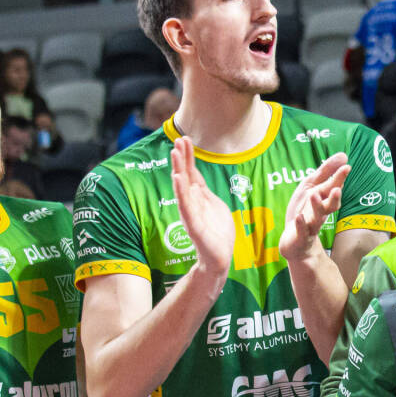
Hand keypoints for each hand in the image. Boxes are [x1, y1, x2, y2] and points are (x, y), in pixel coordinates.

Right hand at [170, 137, 236, 277]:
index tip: (184, 139)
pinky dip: (180, 192)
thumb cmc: (218, 233)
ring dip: (178, 170)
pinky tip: (177, 178)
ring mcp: (191, 213)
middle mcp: (192, 202)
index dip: (188, 156)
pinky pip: (185, 206)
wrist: (220, 258)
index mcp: (199, 197)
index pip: (192, 173)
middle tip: (178, 139)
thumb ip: (206, 193)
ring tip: (175, 153)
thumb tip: (197, 180)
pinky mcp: (193, 225)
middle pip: (185, 176)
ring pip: (182, 188)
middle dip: (182, 158)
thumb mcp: (215, 206)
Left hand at [278, 153, 349, 264]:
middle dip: (334, 197)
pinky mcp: (299, 237)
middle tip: (337, 188)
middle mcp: (319, 213)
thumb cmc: (305, 211)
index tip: (346, 167)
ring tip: (315, 195)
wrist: (296, 243)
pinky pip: (301, 231)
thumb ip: (326, 172)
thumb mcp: (312, 187)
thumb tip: (344, 155)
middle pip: (329, 205)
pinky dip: (301, 225)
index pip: (333, 188)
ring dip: (317, 207)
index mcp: (323, 200)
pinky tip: (299, 217)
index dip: (339, 178)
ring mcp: (310, 226)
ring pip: (316, 218)